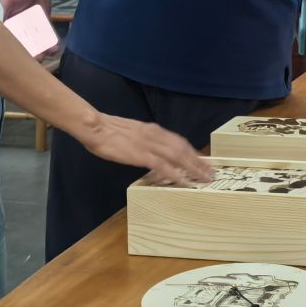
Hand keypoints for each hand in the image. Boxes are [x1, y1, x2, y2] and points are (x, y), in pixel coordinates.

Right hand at [78, 113, 214, 184]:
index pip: (179, 141)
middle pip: (183, 149)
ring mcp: (149, 144)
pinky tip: (183, 181)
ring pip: (177, 156)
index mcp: (154, 130)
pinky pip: (162, 165)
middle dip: (198, 161)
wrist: (94, 125)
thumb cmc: (108, 130)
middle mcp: (156, 135)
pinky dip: (175, 173)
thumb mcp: (133, 131)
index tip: (204, 161)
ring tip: (203, 178)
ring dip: (192, 168)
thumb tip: (153, 149)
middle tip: (211, 172)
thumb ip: (145, 139)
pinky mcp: (140, 154)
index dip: (193, 152)